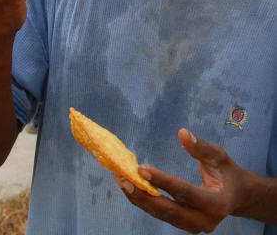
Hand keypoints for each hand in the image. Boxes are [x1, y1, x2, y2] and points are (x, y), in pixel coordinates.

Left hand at [114, 129, 247, 233]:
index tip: (141, 168)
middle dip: (143, 196)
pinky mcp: (185, 225)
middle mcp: (205, 221)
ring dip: (139, 199)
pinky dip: (145, 202)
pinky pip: (162, 214)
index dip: (162, 181)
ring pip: (162, 215)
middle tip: (122, 180)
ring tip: (121, 182)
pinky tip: (131, 188)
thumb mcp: (219, 156)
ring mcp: (194, 226)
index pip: (184, 192)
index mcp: (216, 204)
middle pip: (169, 210)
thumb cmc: (228, 172)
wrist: (237, 195)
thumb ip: (201, 147)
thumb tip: (182, 133)